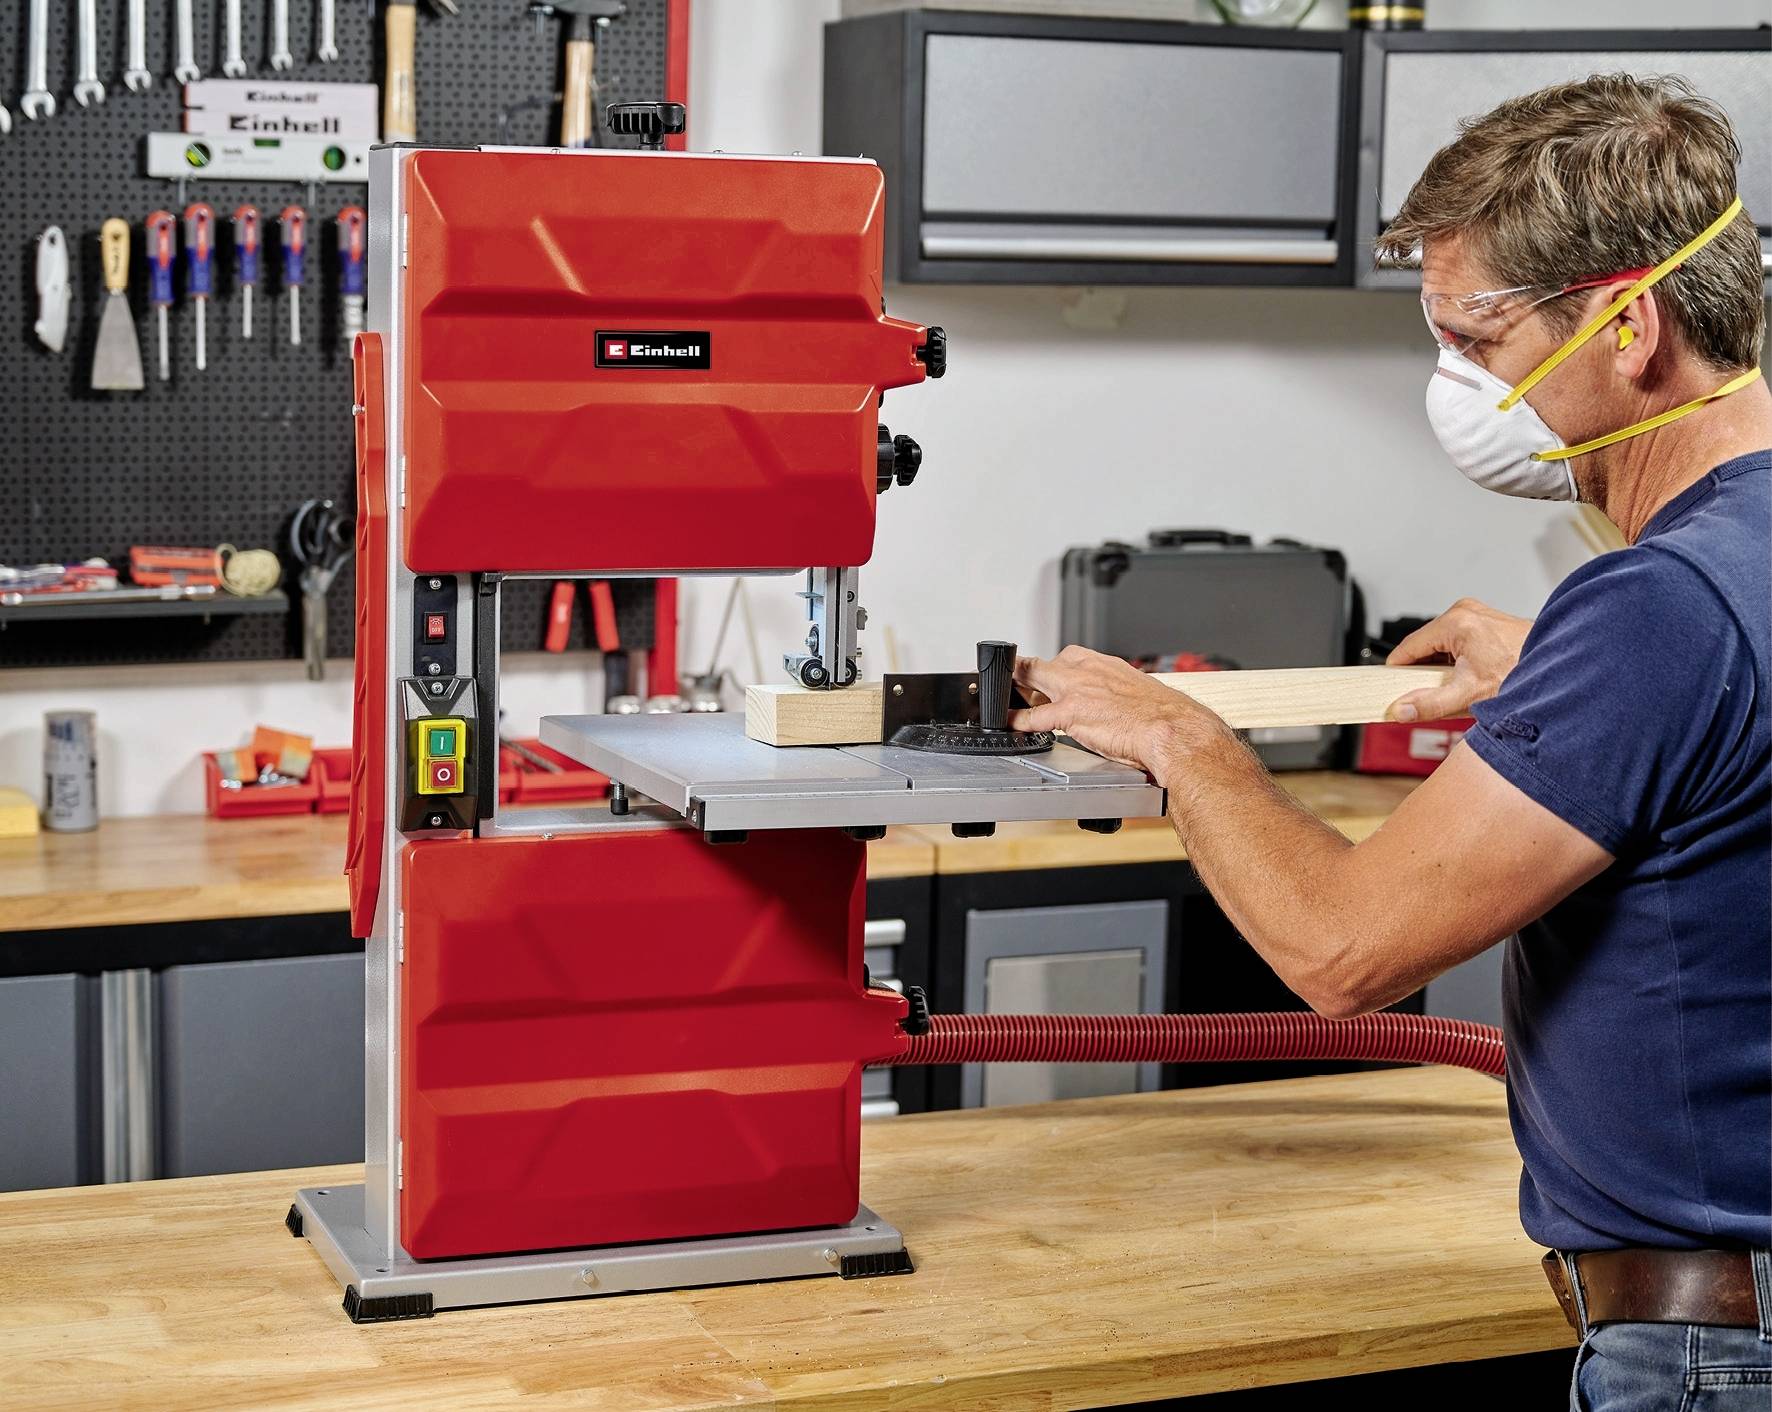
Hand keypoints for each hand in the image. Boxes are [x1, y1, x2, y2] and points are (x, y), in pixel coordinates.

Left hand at [1011, 646, 1236, 777]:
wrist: (1173, 729)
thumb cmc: (1164, 717)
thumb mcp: (1139, 693)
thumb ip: (1119, 695)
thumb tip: (1117, 707)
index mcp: (1106, 666)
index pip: (1069, 658)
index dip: (1052, 668)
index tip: (1045, 674)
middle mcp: (1088, 670)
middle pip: (1044, 663)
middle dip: (1025, 671)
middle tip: (1013, 681)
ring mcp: (1076, 689)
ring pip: (1032, 678)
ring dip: (1015, 688)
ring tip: (1001, 695)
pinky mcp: (1071, 713)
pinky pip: (1034, 716)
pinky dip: (1017, 720)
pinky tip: (1009, 723)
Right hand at [1385, 598, 1531, 720]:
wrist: (1561, 669)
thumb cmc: (1524, 676)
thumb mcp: (1470, 695)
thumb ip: (1430, 704)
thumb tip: (1402, 710)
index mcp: (1456, 623)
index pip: (1408, 648)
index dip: (1396, 672)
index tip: (1392, 690)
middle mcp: (1465, 612)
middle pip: (1424, 645)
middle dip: (1424, 671)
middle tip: (1432, 695)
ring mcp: (1477, 614)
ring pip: (1441, 644)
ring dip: (1442, 667)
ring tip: (1459, 686)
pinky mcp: (1486, 621)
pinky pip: (1458, 641)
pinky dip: (1457, 660)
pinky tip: (1470, 676)